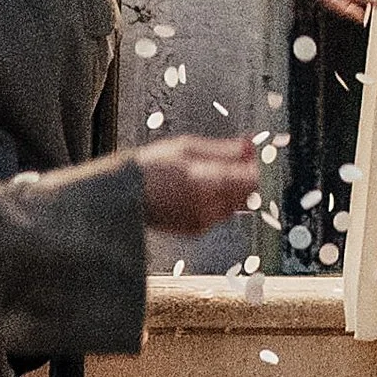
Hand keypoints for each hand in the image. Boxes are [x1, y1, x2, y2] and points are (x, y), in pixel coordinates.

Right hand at [134, 133, 262, 231]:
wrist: (120, 198)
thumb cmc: (150, 168)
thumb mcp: (188, 148)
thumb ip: (224, 150)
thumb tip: (250, 146)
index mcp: (212, 183)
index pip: (254, 180)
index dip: (256, 166)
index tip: (252, 155)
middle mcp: (212, 207)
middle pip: (246, 194)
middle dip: (242, 177)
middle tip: (229, 160)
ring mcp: (204, 222)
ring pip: (232, 205)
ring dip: (228, 190)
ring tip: (203, 173)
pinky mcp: (194, 230)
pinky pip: (216, 214)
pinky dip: (213, 202)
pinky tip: (194, 189)